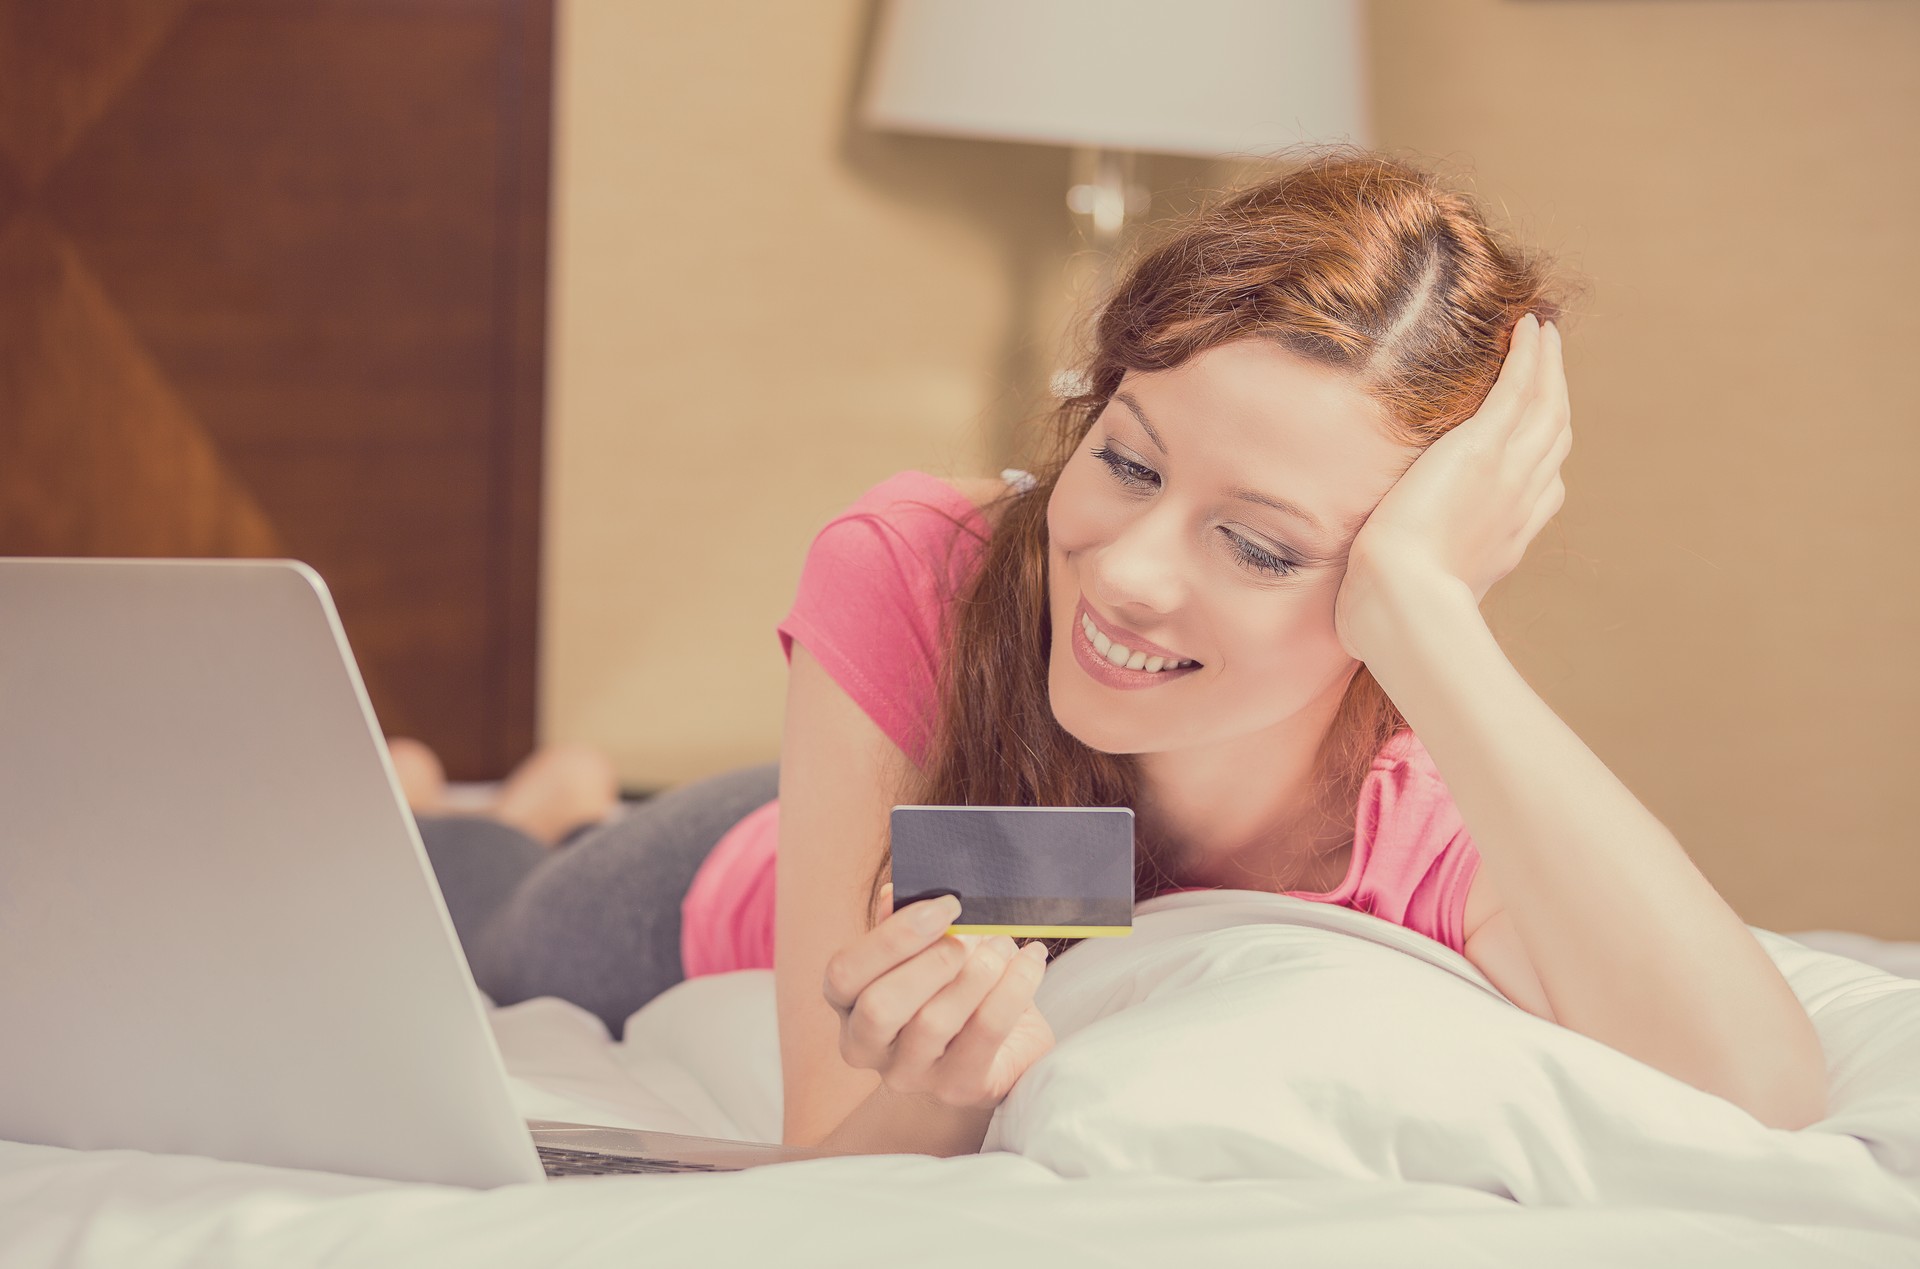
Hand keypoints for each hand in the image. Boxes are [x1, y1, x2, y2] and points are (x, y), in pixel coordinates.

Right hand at [820, 883, 1054, 1112]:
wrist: (1003, 1042)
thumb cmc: (952, 986)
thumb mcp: (924, 950)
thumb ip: (905, 924)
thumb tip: (896, 892)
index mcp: (848, 1005)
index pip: (844, 973)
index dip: (892, 937)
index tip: (944, 906)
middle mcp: (867, 1047)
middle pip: (880, 1007)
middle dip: (931, 961)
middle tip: (971, 934)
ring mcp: (911, 1075)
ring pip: (934, 1022)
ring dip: (978, 971)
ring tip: (1003, 946)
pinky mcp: (959, 1087)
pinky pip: (986, 1033)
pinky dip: (1014, 987)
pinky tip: (1030, 960)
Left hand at [1334, 313, 1571, 660]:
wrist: (1400, 603)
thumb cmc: (1393, 614)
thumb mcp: (1411, 600)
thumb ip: (1406, 589)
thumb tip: (1369, 614)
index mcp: (1508, 537)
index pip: (1543, 488)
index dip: (1545, 454)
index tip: (1537, 431)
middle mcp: (1521, 501)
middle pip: (1553, 438)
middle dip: (1555, 397)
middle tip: (1550, 362)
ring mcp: (1509, 472)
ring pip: (1546, 406)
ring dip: (1549, 365)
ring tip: (1544, 332)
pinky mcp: (1484, 447)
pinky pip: (1520, 388)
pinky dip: (1531, 355)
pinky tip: (1531, 326)